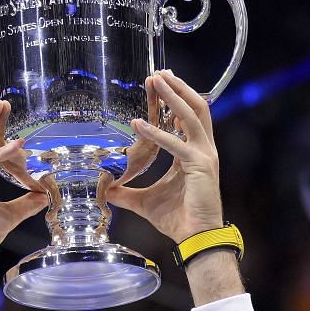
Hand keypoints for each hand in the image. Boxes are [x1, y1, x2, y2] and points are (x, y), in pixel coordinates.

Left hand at [98, 70, 223, 243]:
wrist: (195, 237)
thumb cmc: (176, 219)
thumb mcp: (144, 202)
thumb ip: (126, 194)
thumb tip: (105, 190)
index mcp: (193, 153)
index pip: (186, 118)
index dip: (175, 99)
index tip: (161, 84)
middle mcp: (202, 150)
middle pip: (194, 108)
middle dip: (177, 88)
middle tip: (158, 73)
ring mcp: (203, 156)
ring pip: (192, 116)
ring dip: (173, 97)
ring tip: (157, 82)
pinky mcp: (200, 165)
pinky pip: (176, 144)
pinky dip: (157, 133)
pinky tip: (139, 125)